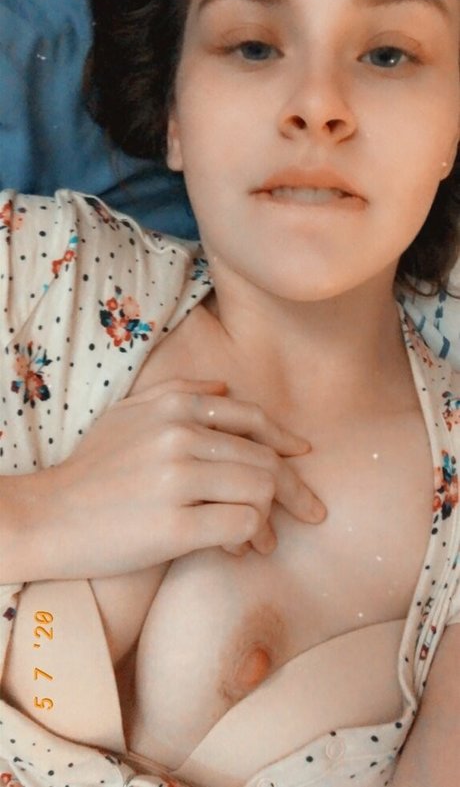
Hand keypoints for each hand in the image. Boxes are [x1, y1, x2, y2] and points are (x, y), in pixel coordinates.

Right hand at [47, 379, 325, 577]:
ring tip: (266, 541)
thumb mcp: (126, 413)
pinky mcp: (174, 527)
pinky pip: (241, 525)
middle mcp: (179, 436)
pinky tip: (243, 550)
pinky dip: (251, 538)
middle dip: (294, 489)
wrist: (47, 517)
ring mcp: (177, 480)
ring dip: (271, 519)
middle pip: (265, 459)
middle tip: (310, 512)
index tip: (303, 458)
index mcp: (173, 408)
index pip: (252, 420)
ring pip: (260, 490)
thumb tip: (224, 389)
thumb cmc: (90, 468)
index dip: (285, 441)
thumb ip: (175, 393)